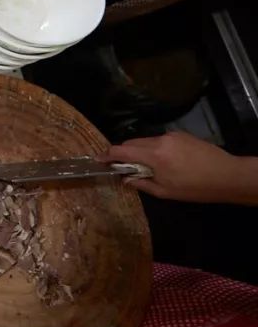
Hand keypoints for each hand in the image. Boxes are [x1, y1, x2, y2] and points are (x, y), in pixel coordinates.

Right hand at [105, 132, 257, 204]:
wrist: (228, 175)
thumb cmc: (195, 188)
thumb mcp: (165, 192)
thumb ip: (141, 183)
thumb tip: (125, 179)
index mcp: (154, 155)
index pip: (122, 150)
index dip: (107, 155)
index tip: (97, 160)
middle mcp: (160, 140)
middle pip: (132, 142)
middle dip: (123, 153)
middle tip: (120, 167)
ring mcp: (171, 135)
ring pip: (145, 141)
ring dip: (139, 151)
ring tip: (144, 166)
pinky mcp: (181, 135)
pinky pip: (159, 140)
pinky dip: (153, 149)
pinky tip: (163, 162)